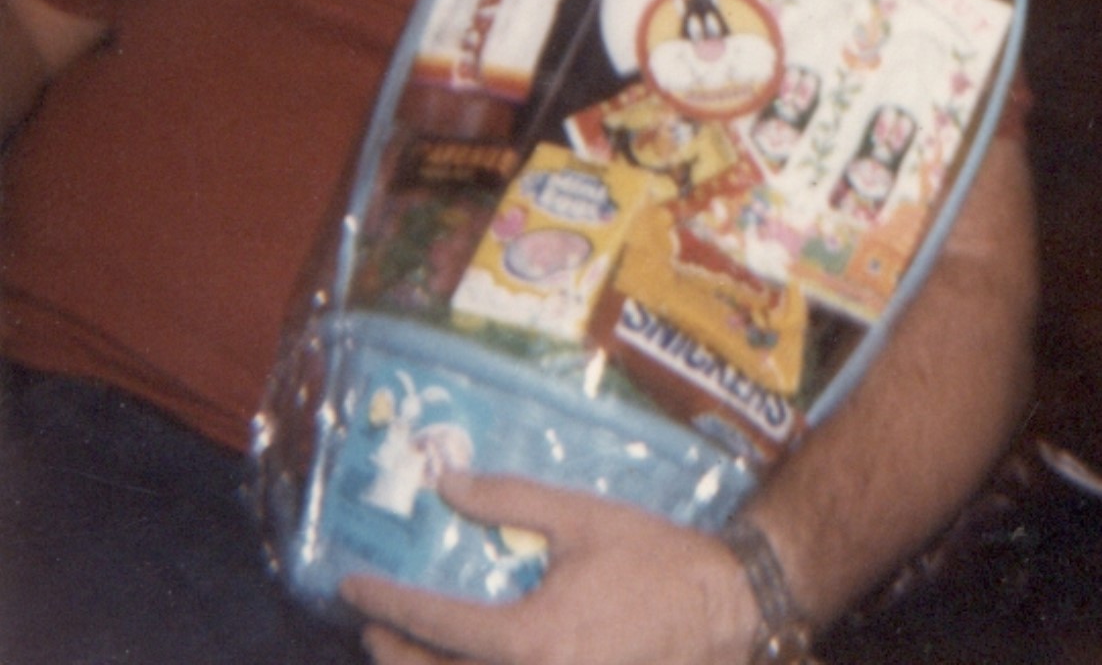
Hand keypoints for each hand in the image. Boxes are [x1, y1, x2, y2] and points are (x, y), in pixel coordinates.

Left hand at [342, 473, 760, 664]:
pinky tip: (462, 663)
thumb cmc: (653, 558)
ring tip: (402, 651)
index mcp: (527, 639)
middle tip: (369, 628)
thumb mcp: (582, 517)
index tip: (352, 585)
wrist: (722, 609)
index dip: (385, 604)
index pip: (434, 624)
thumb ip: (509, 500)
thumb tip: (445, 482)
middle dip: (394, 652)